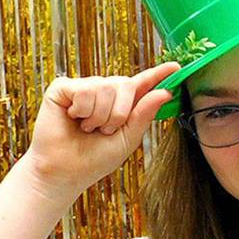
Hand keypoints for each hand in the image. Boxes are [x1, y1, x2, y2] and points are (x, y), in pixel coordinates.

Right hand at [25, 62, 179, 194]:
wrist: (66, 171)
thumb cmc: (95, 158)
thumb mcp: (128, 138)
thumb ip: (144, 114)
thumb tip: (164, 92)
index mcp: (121, 104)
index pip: (142, 84)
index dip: (158, 75)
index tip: (176, 67)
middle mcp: (103, 92)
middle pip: (125, 84)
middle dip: (119, 113)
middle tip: (104, 130)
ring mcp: (83, 88)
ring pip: (105, 87)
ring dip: (99, 115)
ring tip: (87, 127)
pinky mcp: (63, 88)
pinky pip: (85, 89)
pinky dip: (83, 109)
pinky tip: (74, 118)